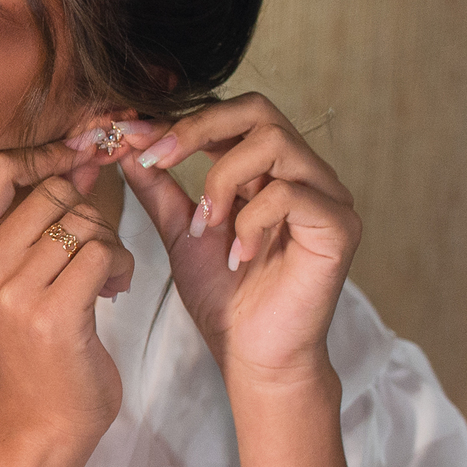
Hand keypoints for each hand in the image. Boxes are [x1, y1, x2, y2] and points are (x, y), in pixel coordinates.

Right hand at [0, 145, 135, 440]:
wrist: (43, 419)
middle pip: (53, 193)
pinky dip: (122, 265)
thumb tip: (82, 158)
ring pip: (83, 222)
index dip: (44, 155)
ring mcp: (13, 292)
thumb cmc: (37, 342)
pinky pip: (102, 252)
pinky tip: (115, 290)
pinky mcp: (53, 314)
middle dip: (88, 214)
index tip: (78, 162)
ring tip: (106, 277)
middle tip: (94, 252)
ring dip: (109, 244)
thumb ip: (42, 216)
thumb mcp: (18, 274)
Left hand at [114, 95, 360, 387]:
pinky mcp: (340, 226)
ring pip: (275, 141)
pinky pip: (292, 193)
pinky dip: (251, 219)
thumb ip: (159, 188)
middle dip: (199, 128)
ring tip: (205, 224)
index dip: (178, 122)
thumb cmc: (225, 299)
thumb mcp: (181, 232)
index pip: (230, 116)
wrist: (253, 357)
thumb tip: (127, 145)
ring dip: (223, 178)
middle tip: (159, 159)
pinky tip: (238, 254)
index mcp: (268, 170)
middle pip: (258, 109)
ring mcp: (327, 196)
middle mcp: (303, 173)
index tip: (128, 138)